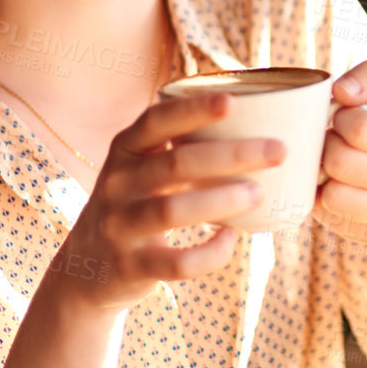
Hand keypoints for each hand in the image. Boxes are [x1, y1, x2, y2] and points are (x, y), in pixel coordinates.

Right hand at [48, 93, 284, 311]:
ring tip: (260, 193)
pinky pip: (175, 262)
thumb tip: (256, 120)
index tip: (234, 101)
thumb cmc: (136, 205)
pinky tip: (232, 240)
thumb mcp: (142, 170)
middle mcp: (116, 184)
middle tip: (279, 150)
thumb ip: (180, 148)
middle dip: (231, 155)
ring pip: (171, 210)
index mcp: (125, 151)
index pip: (156, 121)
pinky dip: (209, 253)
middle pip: (175, 164)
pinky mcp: (130, 266)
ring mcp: (119, 226)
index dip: (193, 110)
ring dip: (220, 200)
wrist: (87, 267)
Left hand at [312, 60, 366, 245]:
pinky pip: (330, 219)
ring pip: (332, 196)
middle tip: (337, 139)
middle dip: (328, 144)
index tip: (348, 115)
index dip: (342, 117)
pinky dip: (326, 199)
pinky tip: (341, 186)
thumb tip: (342, 92)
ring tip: (337, 162)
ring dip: (323, 174)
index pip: (360, 128)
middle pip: (341, 162)